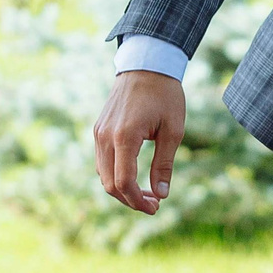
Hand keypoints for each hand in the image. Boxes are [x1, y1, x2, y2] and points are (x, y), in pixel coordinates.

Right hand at [94, 69, 187, 211]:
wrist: (146, 64)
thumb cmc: (165, 95)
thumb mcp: (173, 130)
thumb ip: (164, 164)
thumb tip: (161, 195)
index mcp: (125, 136)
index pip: (123, 182)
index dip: (138, 201)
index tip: (155, 208)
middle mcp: (105, 137)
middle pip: (110, 184)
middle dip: (130, 200)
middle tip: (154, 205)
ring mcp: (98, 133)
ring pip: (103, 175)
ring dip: (122, 190)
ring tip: (146, 194)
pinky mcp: (98, 129)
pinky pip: (102, 162)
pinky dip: (115, 175)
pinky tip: (134, 177)